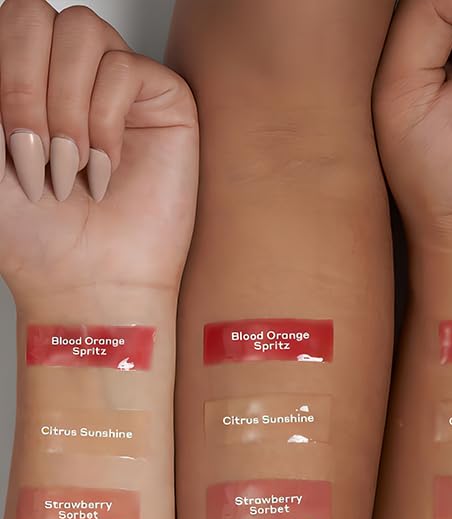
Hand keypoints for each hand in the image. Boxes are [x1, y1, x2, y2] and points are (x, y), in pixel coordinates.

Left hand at [0, 0, 197, 303]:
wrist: (88, 284)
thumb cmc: (37, 238)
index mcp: (20, 79)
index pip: (3, 25)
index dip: (0, 76)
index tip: (4, 146)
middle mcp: (65, 75)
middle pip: (33, 14)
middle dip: (24, 89)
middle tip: (34, 155)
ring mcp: (115, 85)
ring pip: (82, 31)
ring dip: (65, 109)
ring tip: (70, 166)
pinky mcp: (161, 101)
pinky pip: (124, 69)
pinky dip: (105, 124)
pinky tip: (105, 171)